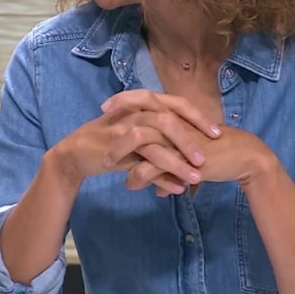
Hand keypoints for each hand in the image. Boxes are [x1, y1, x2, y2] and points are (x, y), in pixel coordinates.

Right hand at [51, 90, 219, 194]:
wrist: (77, 152)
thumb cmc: (113, 140)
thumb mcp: (139, 132)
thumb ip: (162, 134)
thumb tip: (191, 146)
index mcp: (144, 104)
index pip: (176, 103)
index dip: (197, 117)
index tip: (218, 132)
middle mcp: (135, 112)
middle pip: (167, 120)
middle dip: (189, 140)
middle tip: (206, 157)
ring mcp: (124, 130)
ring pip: (156, 143)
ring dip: (177, 162)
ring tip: (196, 178)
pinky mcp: (115, 150)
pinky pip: (142, 164)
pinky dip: (161, 178)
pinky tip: (176, 190)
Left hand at [102, 91, 275, 194]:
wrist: (242, 157)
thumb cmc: (217, 151)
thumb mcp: (190, 151)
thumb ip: (170, 162)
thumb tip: (157, 184)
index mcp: (175, 112)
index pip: (145, 97)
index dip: (124, 99)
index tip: (106, 106)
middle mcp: (175, 120)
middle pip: (139, 110)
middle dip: (116, 117)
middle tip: (98, 124)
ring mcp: (177, 138)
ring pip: (140, 139)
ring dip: (120, 152)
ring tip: (107, 166)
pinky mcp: (182, 158)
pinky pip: (152, 167)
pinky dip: (138, 177)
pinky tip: (130, 185)